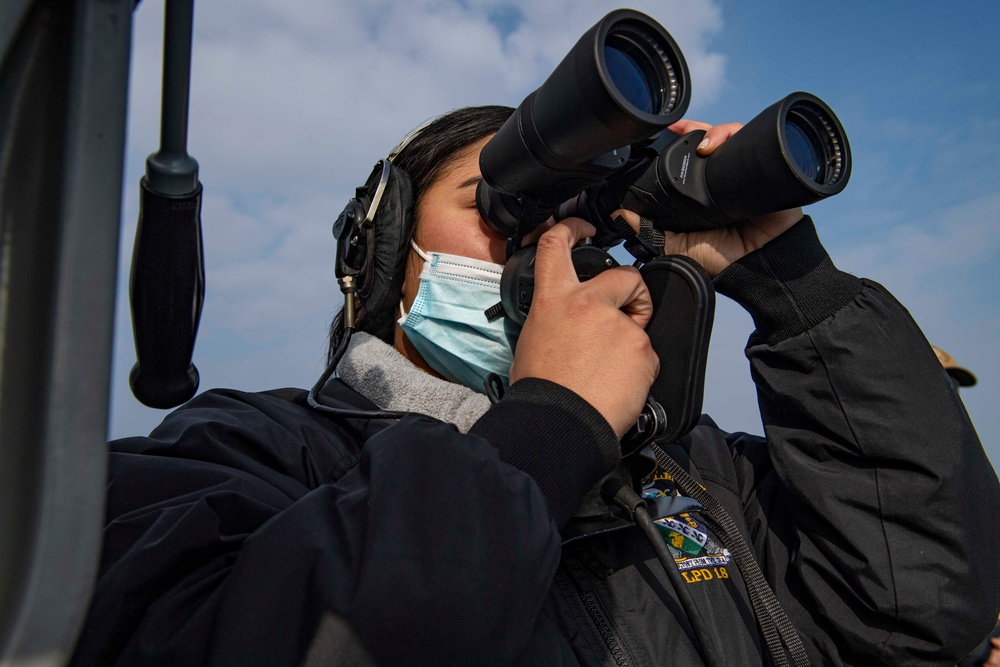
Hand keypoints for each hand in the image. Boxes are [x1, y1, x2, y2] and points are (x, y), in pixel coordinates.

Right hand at [509, 218, 657, 439]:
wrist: (560, 424)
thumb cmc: (541, 391)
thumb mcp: (533, 341)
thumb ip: (556, 321)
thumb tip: (569, 326)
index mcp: (554, 300)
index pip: (555, 245)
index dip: (570, 228)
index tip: (582, 229)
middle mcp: (587, 303)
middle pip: (624, 274)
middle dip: (633, 291)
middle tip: (629, 313)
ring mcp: (619, 325)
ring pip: (638, 324)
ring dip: (630, 343)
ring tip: (609, 373)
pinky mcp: (642, 349)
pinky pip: (647, 355)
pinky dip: (638, 370)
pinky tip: (619, 385)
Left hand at [615, 119, 802, 277]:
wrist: (758, 262)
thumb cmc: (722, 258)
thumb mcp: (677, 246)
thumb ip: (650, 232)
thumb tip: (620, 216)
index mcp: (700, 190)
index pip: (688, 158)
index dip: (677, 143)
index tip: (663, 134)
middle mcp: (719, 177)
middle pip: (707, 141)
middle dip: (693, 129)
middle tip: (679, 129)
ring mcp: (741, 170)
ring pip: (726, 136)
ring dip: (711, 131)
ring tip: (702, 143)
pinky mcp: (760, 167)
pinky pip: (747, 140)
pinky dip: (731, 134)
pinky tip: (717, 144)